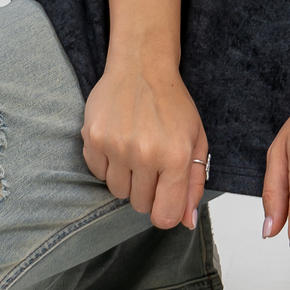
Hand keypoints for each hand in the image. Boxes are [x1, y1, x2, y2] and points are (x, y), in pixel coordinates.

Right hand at [82, 51, 207, 229]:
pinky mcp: (93, 138)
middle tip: (151, 164)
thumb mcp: (196, 140)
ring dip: (126, 178)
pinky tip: (118, 142)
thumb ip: (193, 184)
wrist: (142, 67)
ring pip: (116, 191)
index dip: (164, 211)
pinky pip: (97, 173)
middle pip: (138, 204)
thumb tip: (187, 222)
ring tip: (134, 151)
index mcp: (176, 156)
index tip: (163, 197)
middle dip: (146, 190)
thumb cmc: (172, 104)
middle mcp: (146, 154)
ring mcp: (117, 146)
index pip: (164, 215)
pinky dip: (107, 164)